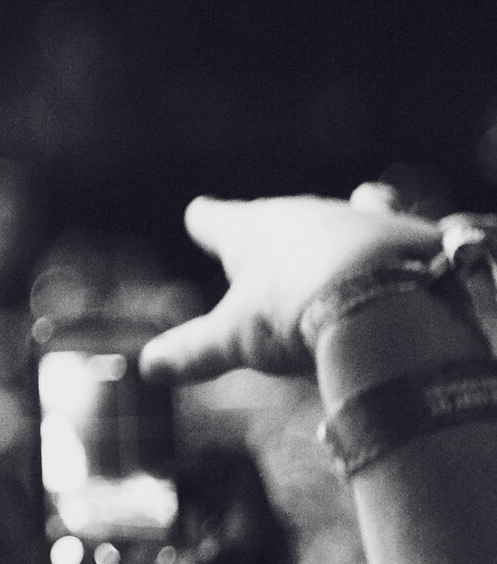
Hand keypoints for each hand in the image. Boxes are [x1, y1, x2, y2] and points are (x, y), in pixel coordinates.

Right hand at [139, 193, 441, 385]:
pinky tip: (415, 242)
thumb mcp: (234, 338)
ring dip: (350, 215)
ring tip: (365, 197)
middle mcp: (303, 215)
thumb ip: (193, 350)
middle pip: (282, 216)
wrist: (383, 296)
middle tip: (270, 229)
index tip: (199, 213)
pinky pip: (406, 230)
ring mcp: (358, 220)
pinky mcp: (409, 235)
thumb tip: (148, 366)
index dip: (207, 221)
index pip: (217, 219)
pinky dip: (406, 237)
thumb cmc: (292, 309)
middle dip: (277, 225)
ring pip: (349, 210)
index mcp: (251, 231)